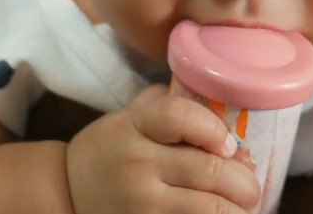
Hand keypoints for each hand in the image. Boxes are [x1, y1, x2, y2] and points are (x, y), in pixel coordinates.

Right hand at [65, 84, 260, 213]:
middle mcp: (136, 164)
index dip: (215, 129)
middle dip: (245, 183)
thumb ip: (172, 109)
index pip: (182, 117)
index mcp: (134, 126)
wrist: (64, 193)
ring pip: (211, 209)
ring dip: (237, 211)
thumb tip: (230, 124)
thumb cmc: (110, 152)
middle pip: (211, 170)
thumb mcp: (130, 118)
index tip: (228, 145)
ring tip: (240, 209)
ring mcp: (140, 205)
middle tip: (248, 188)